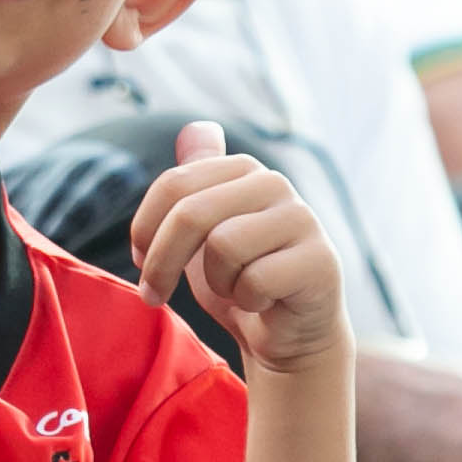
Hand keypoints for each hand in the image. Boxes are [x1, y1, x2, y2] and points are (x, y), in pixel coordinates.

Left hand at [129, 123, 346, 375]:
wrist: (288, 335)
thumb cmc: (240, 280)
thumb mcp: (204, 231)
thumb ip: (195, 182)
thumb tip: (193, 127)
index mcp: (243, 169)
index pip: (173, 184)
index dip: (145, 228)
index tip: (140, 262)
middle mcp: (275, 183)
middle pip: (192, 213)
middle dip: (162, 264)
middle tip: (154, 296)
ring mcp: (302, 218)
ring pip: (223, 246)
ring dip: (218, 283)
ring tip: (236, 289)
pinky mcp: (320, 260)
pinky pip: (255, 280)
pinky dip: (248, 301)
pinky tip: (265, 301)